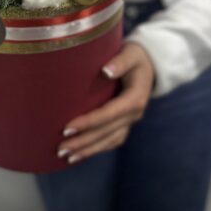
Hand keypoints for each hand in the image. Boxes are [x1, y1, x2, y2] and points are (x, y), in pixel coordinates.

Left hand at [58, 42, 154, 164]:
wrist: (149, 63)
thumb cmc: (135, 56)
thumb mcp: (131, 54)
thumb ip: (120, 62)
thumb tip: (106, 71)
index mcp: (135, 98)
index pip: (109, 114)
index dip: (89, 122)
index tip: (68, 127)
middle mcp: (134, 113)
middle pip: (106, 132)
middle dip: (83, 141)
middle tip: (61, 148)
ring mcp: (130, 121)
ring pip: (108, 140)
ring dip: (88, 150)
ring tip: (66, 156)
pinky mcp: (125, 124)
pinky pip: (111, 140)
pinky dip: (96, 148)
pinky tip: (79, 154)